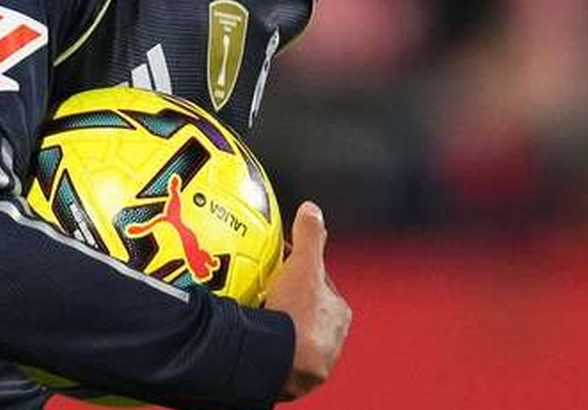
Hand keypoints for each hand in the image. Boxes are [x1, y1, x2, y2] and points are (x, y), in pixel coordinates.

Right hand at [264, 202, 351, 399]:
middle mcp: (330, 339)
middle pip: (305, 309)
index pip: (319, 284)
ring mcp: (311, 361)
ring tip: (252, 314)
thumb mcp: (303, 266)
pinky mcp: (291, 377)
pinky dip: (265, 344)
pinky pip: (276, 352)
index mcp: (338, 313)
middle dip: (287, 299)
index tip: (279, 264)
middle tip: (261, 290)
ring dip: (276, 324)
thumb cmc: (298, 316)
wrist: (281, 363)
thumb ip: (309, 237)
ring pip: (292, 333)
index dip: (299, 270)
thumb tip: (311, 210)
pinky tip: (250, 337)